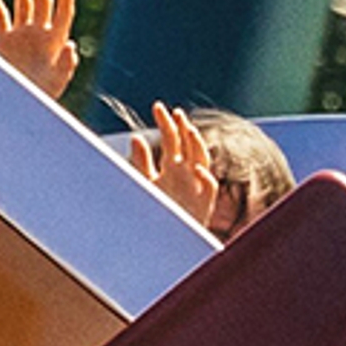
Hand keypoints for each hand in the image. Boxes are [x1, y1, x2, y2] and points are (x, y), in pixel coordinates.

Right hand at [0, 0, 80, 99]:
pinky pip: (0, 22)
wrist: (18, 103)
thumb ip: (66, 64)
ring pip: (22, 10)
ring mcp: (20, 37)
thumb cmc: (43, 94)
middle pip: (43, 7)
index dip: (65, 1)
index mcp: (55, 41)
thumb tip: (71, 45)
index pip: (63, 15)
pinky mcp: (3, 43)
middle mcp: (39, 35)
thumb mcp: (58, 80)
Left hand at [132, 101, 222, 232]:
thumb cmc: (159, 209)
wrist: (166, 239)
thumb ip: (142, 162)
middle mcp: (186, 173)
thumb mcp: (146, 182)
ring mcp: (196, 186)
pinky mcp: (204, 203)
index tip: (158, 107)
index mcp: (172, 167)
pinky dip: (205, 179)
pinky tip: (197, 170)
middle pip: (187, 145)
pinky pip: (209, 188)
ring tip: (189, 131)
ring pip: (202, 161)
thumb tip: (136, 137)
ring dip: (197, 146)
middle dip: (181, 128)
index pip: (171, 139)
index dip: (166, 123)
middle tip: (174, 112)